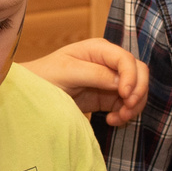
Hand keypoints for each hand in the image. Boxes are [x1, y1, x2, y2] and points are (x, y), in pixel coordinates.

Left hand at [24, 38, 148, 126]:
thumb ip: (95, 74)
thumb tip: (120, 81)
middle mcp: (108, 62)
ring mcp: (109, 80)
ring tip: (119, 118)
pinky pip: (127, 104)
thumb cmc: (44, 76)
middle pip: (139, 72)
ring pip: (137, 90)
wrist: (32, 96)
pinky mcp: (108, 97)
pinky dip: (125, 114)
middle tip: (127, 108)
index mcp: (98, 49)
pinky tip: (112, 120)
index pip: (126, 59)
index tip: (125, 95)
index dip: (131, 76)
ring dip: (134, 105)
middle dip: (138, 91)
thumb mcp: (67, 73)